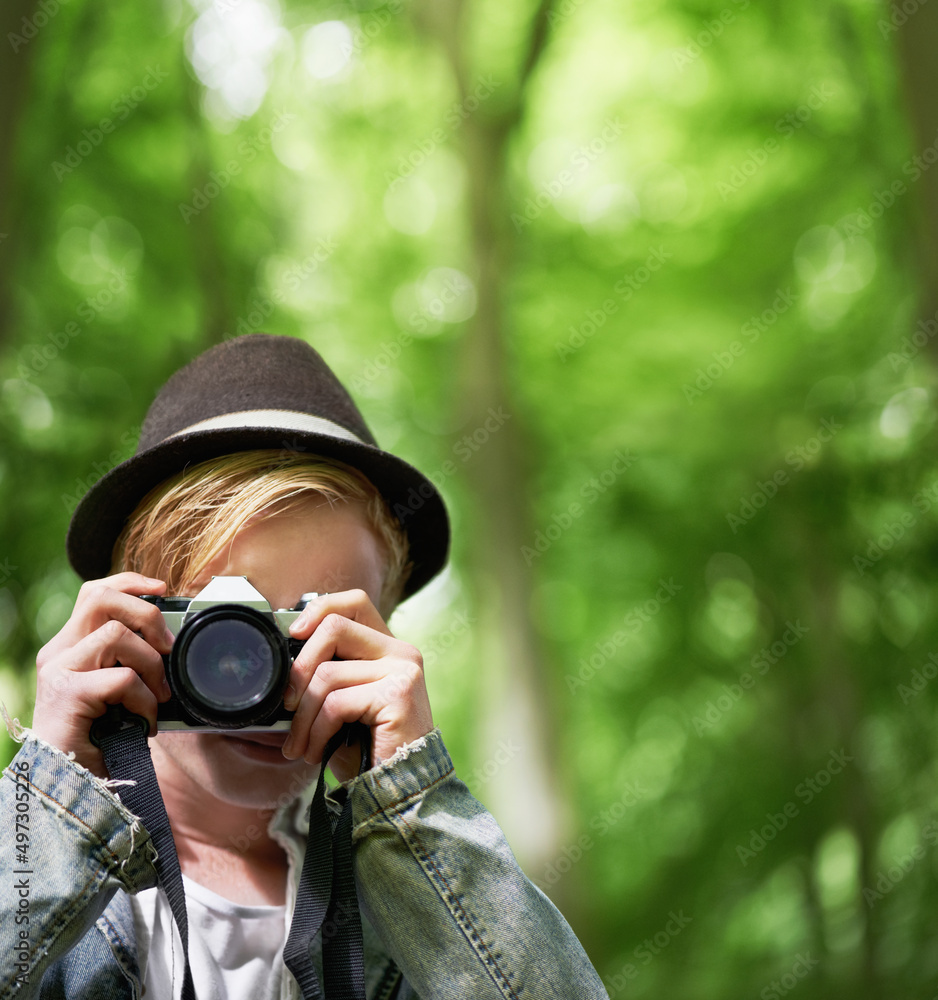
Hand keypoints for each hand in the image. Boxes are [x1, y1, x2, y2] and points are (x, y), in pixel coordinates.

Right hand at [32, 573, 174, 776]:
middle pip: (101, 599)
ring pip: (116, 636)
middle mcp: (58, 652)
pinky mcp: (66, 693)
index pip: (95, 593)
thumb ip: (132, 660)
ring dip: (150, 666)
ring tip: (157, 697)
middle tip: (167, 648)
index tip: (161, 589)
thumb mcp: (120, 690)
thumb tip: (171, 638)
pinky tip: (143, 721)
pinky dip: (143, 699)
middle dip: (147, 615)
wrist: (72, 785)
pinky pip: (122, 678)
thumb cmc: (103, 738)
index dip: (130, 582)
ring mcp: (58, 671)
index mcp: (70, 646)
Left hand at [281, 589, 431, 781]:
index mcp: (387, 648)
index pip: (353, 602)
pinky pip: (337, 702)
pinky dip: (317, 731)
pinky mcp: (399, 694)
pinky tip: (317, 751)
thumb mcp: (340, 703)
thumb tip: (281, 659)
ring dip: (302, 715)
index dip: (319, 609)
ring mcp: (403, 671)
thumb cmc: (365, 749)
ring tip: (300, 744)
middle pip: (335, 626)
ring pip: (328, 673)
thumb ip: (325, 672)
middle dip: (299, 666)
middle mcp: (401, 652)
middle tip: (286, 703)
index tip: (293, 635)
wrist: (397, 791)